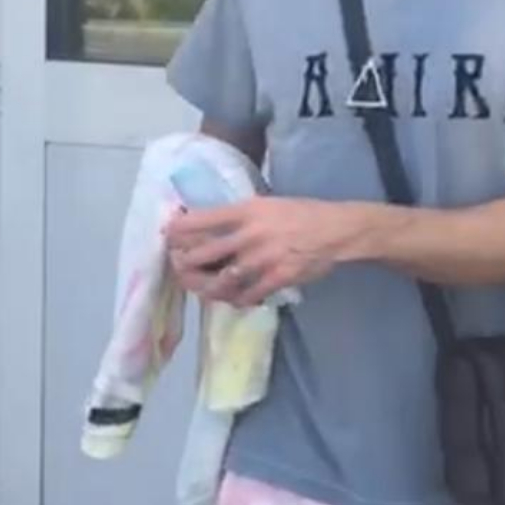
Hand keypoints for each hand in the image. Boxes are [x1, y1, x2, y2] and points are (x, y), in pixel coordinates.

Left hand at [166, 198, 362, 307]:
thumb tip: (213, 224)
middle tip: (179, 265)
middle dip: (184, 263)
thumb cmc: (303, 213)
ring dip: (204, 287)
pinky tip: (233, 298)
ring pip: (219, 281)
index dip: (179, 230)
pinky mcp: (276, 279)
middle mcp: (250, 234)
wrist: (336, 231)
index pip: (202, 220)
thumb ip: (242, 215)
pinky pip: (246, 296)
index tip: (168, 235)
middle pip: (202, 254)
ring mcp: (262, 259)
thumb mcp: (269, 204)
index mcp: (247, 210)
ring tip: (200, 286)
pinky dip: (235, 300)